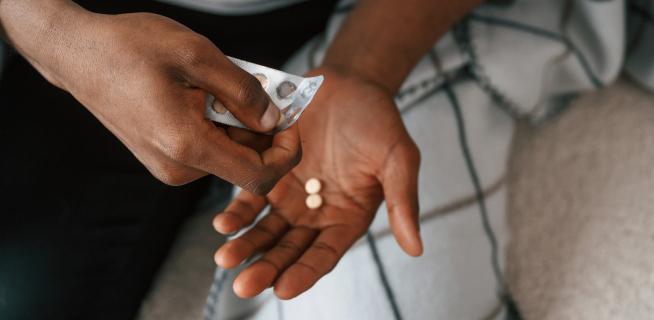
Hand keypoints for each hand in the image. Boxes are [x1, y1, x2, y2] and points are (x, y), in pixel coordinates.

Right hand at [12, 7, 299, 192]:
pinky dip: (221, 124)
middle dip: (263, 130)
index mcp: (187, 145)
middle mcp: (178, 167)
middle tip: (262, 90)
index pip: (258, 177)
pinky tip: (206, 95)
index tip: (290, 122)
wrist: (77, 55)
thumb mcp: (196, 54)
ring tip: (223, 84)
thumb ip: (243, 90)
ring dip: (240, 123)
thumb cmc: (127, 48)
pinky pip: (209, 148)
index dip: (285, 154)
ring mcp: (169, 166)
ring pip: (228, 154)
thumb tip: (274, 118)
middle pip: (246, 164)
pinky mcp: (164, 158)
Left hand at [213, 66, 421, 298]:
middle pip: (289, 249)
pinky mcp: (269, 174)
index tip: (283, 288)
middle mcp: (316, 214)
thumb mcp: (399, 157)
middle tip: (244, 285)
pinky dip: (237, 212)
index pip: (324, 255)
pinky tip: (223, 223)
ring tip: (225, 258)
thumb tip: (417, 249)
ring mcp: (290, 196)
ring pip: (264, 230)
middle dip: (266, 268)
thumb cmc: (379, 120)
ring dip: (245, 246)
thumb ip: (403, 200)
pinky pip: (250, 198)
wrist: (349, 83)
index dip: (304, 273)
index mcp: (348, 218)